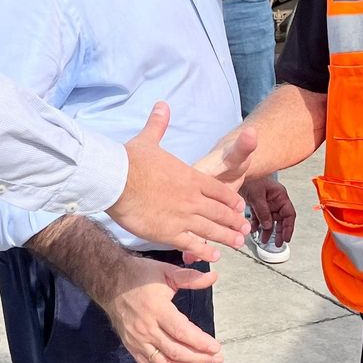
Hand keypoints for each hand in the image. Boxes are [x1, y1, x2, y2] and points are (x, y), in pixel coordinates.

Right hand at [100, 256, 223, 362]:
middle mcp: (146, 328)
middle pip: (175, 351)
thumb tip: (213, 277)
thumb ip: (190, 278)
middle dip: (199, 358)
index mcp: (156, 309)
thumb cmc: (140, 275)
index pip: (181, 331)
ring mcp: (137, 340)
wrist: (109, 281)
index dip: (200, 342)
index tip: (217, 347)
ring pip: (163, 362)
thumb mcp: (166, 271)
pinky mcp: (130, 346)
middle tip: (217, 358)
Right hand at [108, 103, 249, 261]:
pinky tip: (213, 256)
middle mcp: (192, 198)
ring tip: (238, 242)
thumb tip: (162, 105)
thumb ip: (158, 125)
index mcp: (190, 177)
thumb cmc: (131, 160)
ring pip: (211, 229)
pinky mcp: (169, 232)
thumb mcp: (148, 140)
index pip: (218, 190)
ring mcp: (183, 216)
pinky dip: (204, 251)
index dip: (230, 199)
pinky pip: (192, 244)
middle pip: (220, 211)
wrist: (117, 180)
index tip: (239, 206)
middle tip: (245, 229)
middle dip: (234, 221)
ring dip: (226, 236)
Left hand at [244, 176, 294, 247]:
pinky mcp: (257, 205)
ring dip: (267, 231)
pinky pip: (260, 218)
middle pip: (281, 220)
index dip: (289, 227)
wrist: (237, 171)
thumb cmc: (251, 177)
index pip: (289, 214)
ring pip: (270, 221)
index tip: (286, 238)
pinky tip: (254, 230)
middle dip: (279, 232)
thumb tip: (268, 226)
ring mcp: (267, 203)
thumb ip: (263, 211)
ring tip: (264, 241)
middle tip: (277, 243)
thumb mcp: (258, 195)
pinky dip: (257, 225)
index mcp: (280, 196)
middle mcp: (275, 201)